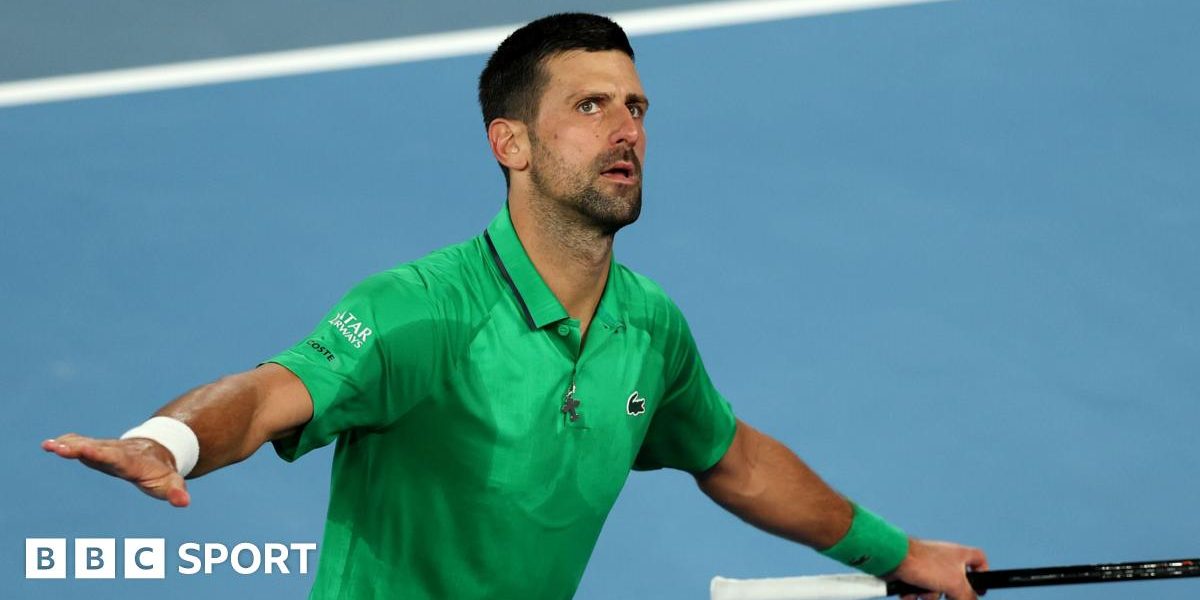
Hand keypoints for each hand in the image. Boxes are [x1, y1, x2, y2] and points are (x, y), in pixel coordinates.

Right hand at [42, 434, 190, 506]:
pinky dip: (67, 443)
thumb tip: (183, 502)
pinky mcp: (98, 449)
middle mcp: (117, 452)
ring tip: (48, 445)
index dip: (102, 455)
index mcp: (133, 462)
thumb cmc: (163, 472)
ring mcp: (106, 449)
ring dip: (68, 445)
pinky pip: (82, 443)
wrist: (159, 452)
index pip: (117, 459)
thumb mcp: (172, 483)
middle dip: (79, 449)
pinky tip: (50, 444)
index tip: (87, 451)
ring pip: (86, 445)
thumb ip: (176, 491)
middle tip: (60, 448)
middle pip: (97, 450)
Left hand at [891, 538, 988, 599]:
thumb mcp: (955, 584)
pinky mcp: (913, 572)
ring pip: (935, 588)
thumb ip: (967, 596)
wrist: (894, 559)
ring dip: (929, 596)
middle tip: (947, 596)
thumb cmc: (925, 564)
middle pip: (955, 581)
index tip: (980, 590)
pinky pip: (919, 589)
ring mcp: (928, 565)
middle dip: (949, 594)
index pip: (979, 559)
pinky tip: (911, 594)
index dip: (983, 573)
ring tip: (923, 595)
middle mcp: (944, 558)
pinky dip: (915, 595)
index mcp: (959, 554)